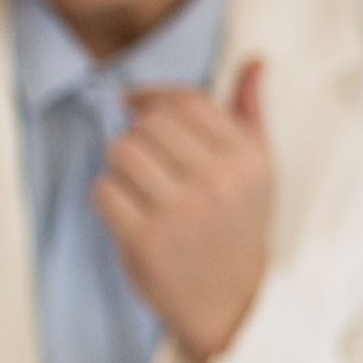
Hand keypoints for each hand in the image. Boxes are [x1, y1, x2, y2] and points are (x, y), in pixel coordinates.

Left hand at [101, 59, 275, 362]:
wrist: (232, 300)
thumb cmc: (239, 224)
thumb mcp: (259, 169)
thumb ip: (251, 114)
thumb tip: (257, 62)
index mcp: (246, 156)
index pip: (186, 100)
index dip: (151, 97)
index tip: (135, 106)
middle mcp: (218, 180)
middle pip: (147, 124)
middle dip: (137, 135)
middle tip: (145, 160)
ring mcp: (181, 211)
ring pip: (121, 152)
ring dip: (120, 166)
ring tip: (138, 185)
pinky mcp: (146, 240)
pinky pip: (104, 191)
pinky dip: (108, 197)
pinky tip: (129, 211)